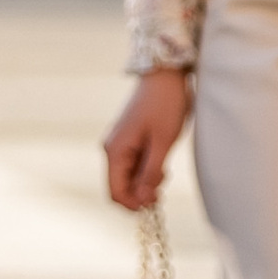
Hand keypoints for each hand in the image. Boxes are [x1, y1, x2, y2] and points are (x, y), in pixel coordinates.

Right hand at [104, 67, 193, 208]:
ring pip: (129, 177)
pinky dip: (147, 170)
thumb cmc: (165, 104)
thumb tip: (143, 199)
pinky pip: (134, 165)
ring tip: (165, 169)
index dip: (134, 204)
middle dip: (142, 192)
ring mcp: (120, 144)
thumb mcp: (163, 141)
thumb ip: (151, 172)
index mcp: (115, 151)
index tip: (156, 200)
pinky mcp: (129, 140)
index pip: (115, 193)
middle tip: (164, 181)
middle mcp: (112, 149)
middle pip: (122, 187)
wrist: (165, 74)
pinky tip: (161, 162)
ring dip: (146, 181)